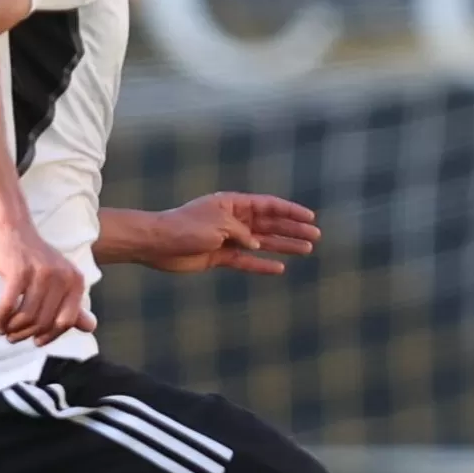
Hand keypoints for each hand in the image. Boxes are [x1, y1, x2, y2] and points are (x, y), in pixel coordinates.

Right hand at [0, 218, 95, 343]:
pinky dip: (1, 318)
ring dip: (13, 329)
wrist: (13, 229)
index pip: (67, 321)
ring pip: (27, 316)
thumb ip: (73, 305)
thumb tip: (91, 327)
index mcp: (76, 281)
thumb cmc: (35, 259)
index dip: (51, 336)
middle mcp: (62, 277)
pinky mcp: (18, 271)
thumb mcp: (60, 280)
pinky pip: (9, 306)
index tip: (37, 340)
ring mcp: (41, 273)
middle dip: (27, 334)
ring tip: (5, 330)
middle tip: (14, 337)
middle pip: (45, 321)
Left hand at [125, 192, 320, 276]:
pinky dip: (262, 265)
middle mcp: (234, 220)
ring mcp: (228, 238)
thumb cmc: (185, 227)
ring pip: (262, 243)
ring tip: (306, 250)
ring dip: (283, 246)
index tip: (310, 218)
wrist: (158, 243)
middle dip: (293, 230)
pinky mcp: (220, 256)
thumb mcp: (218, 225)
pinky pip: (247, 261)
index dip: (290, 212)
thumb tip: (257, 244)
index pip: (268, 206)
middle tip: (315, 237)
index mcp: (234, 204)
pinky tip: (279, 269)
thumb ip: (241, 233)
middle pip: (270, 224)